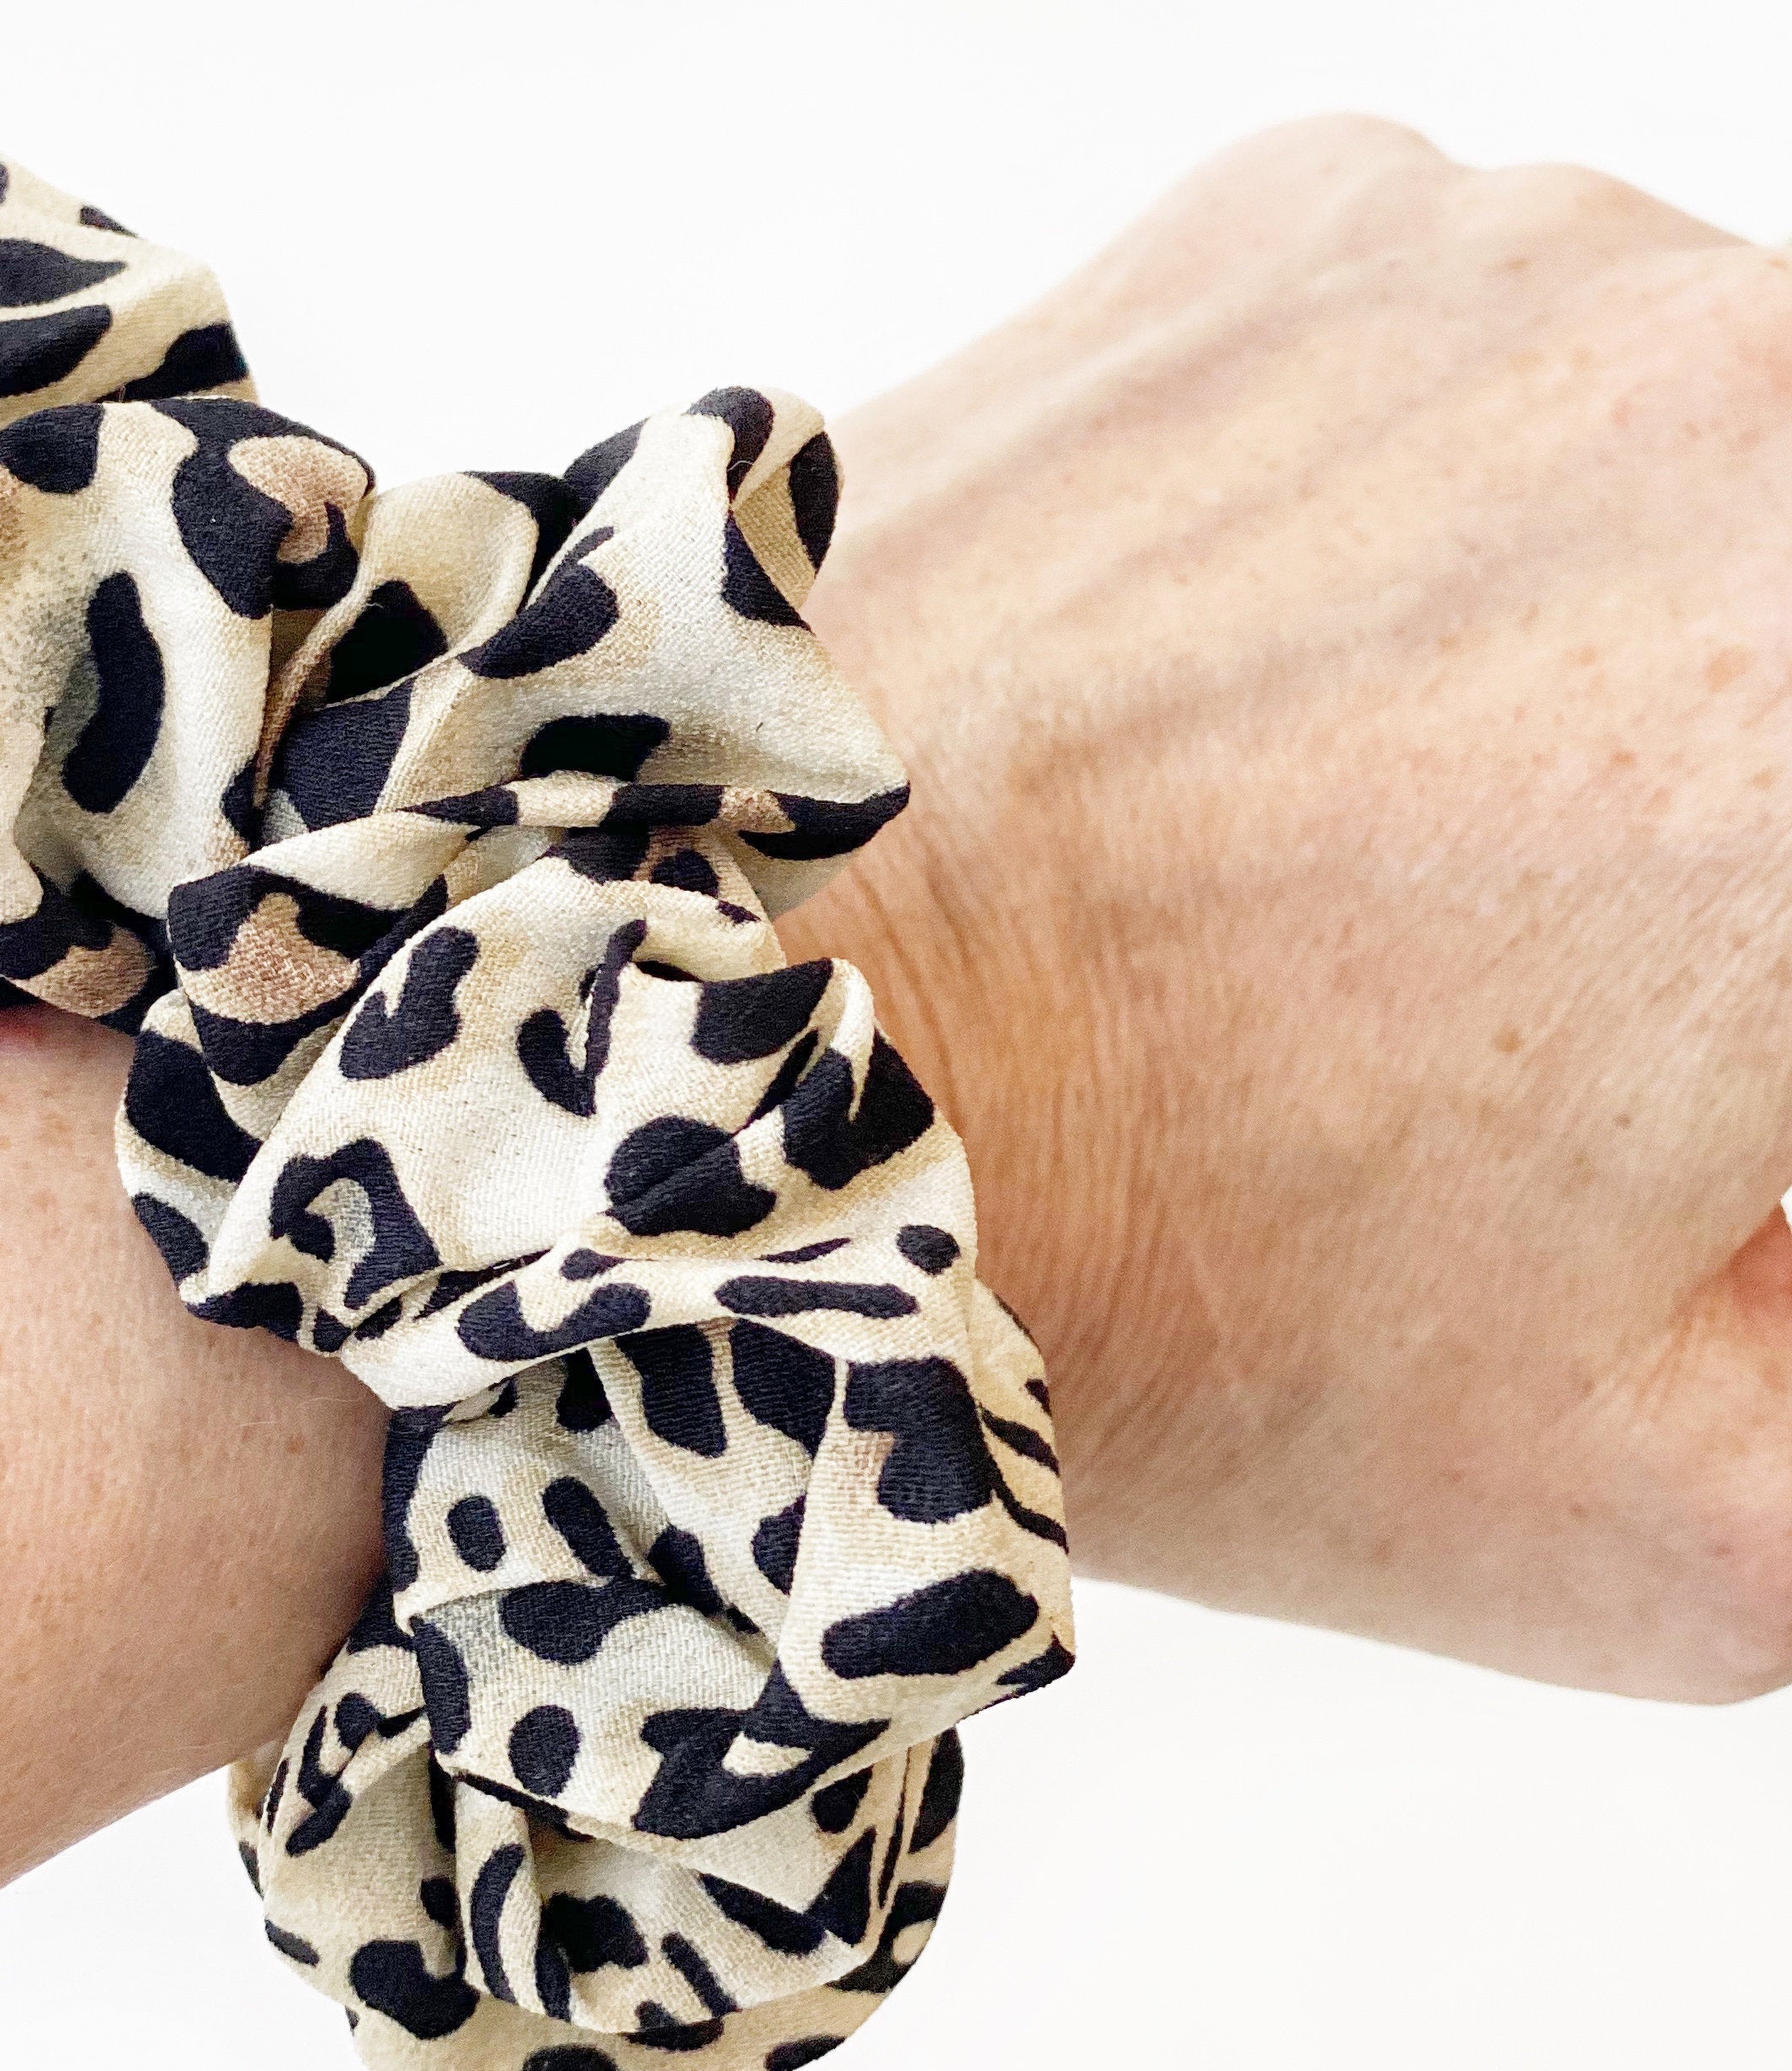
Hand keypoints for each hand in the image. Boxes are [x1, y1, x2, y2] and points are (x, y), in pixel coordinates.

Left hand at [784, 115, 1791, 1700]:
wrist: (722, 1061)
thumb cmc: (1117, 1270)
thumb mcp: (1653, 1499)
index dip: (1749, 1024)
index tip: (1670, 1080)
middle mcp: (1724, 424)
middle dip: (1727, 834)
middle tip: (1520, 977)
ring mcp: (1500, 278)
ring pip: (1680, 493)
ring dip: (1597, 655)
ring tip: (1344, 854)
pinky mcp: (1289, 230)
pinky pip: (1476, 372)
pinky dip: (1416, 522)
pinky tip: (1241, 707)